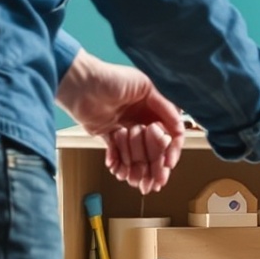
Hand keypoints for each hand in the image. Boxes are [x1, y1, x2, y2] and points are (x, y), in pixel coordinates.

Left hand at [58, 50, 184, 195]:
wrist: (80, 84)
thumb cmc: (110, 78)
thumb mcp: (145, 86)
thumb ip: (165, 106)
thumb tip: (179, 127)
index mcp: (153, 106)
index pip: (168, 133)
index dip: (170, 149)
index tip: (168, 163)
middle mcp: (141, 117)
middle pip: (153, 148)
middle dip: (153, 165)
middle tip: (154, 181)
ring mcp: (124, 126)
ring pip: (135, 153)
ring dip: (134, 166)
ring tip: (133, 178)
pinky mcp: (108, 133)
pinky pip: (116, 152)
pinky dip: (117, 161)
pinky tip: (117, 169)